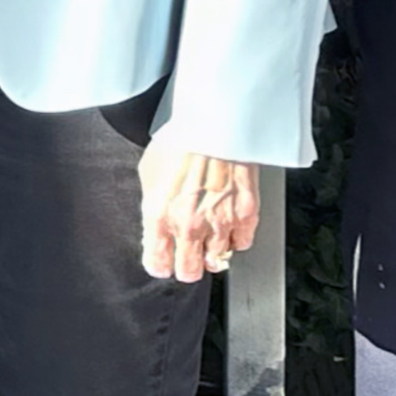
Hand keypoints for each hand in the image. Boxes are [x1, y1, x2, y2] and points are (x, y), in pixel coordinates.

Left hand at [138, 137, 259, 283]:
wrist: (216, 123)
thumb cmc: (181, 140)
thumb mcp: (149, 172)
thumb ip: (152, 205)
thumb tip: (154, 225)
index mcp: (160, 215)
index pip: (157, 263)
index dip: (159, 264)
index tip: (162, 261)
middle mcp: (189, 225)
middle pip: (189, 272)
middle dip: (186, 267)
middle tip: (187, 258)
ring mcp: (220, 222)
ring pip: (217, 261)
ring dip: (212, 255)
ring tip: (209, 243)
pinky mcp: (246, 214)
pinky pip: (243, 244)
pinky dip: (236, 240)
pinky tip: (230, 229)